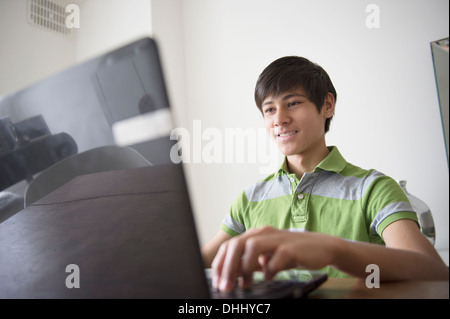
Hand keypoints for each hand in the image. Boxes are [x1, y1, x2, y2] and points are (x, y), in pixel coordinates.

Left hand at [211, 226, 338, 291]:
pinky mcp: (292, 248)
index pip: (230, 245)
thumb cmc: (291, 252)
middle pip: (237, 244)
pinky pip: (277, 257)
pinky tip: (269, 278)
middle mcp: (263, 233)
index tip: (217, 282)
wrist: (321, 247)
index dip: (220, 264)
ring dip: (245, 267)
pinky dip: (270, 269)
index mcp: (255, 234)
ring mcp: (277, 239)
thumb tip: (229, 277)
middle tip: (226, 287)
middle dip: (228, 267)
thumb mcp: (266, 258)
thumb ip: (249, 264)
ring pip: (253, 246)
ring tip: (245, 284)